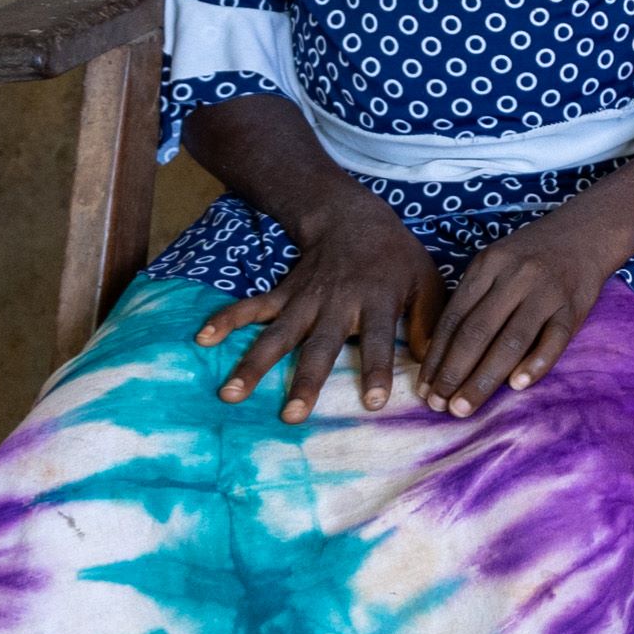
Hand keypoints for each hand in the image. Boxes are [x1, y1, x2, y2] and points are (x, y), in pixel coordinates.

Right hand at [198, 197, 440, 421]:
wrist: (353, 218)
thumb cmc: (396, 258)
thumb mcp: (426, 280)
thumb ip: (428, 322)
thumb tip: (431, 367)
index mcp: (376, 300)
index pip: (377, 340)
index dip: (376, 370)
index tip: (373, 403)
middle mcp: (336, 302)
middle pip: (319, 346)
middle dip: (305, 381)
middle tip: (292, 416)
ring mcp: (304, 299)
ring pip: (277, 334)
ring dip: (253, 363)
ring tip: (231, 394)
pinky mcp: (283, 293)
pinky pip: (251, 306)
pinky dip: (226, 319)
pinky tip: (202, 338)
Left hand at [417, 204, 626, 417]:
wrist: (584, 233)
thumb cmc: (530, 256)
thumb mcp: (495, 263)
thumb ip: (472, 298)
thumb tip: (440, 352)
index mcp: (488, 265)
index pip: (454, 318)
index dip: (436, 356)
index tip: (423, 387)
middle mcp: (514, 277)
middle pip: (477, 332)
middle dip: (453, 373)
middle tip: (438, 405)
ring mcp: (546, 292)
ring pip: (511, 341)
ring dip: (484, 379)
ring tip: (464, 407)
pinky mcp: (573, 307)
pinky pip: (554, 340)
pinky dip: (536, 364)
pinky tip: (517, 386)